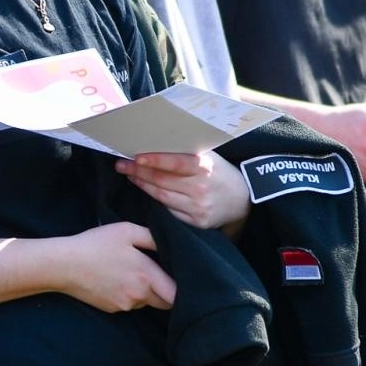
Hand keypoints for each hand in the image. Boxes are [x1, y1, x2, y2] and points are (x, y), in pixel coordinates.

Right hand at [56, 222, 174, 312]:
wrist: (63, 265)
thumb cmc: (95, 244)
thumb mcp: (126, 230)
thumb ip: (152, 237)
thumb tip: (170, 244)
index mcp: (146, 275)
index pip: (176, 294)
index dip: (182, 289)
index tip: (179, 278)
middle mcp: (139, 294)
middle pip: (165, 303)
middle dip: (166, 292)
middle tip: (159, 276)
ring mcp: (125, 305)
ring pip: (146, 303)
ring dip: (146, 293)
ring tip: (130, 273)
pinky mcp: (112, 309)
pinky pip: (129, 304)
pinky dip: (128, 296)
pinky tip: (115, 280)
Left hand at [116, 151, 249, 230]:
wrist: (244, 201)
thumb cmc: (221, 173)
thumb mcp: (210, 158)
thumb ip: (187, 152)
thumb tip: (156, 142)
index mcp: (205, 167)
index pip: (175, 163)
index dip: (154, 160)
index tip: (135, 157)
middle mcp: (201, 188)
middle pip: (162, 180)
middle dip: (138, 172)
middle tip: (121, 164)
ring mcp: (198, 208)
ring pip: (161, 196)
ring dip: (143, 185)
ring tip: (130, 175)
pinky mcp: (197, 223)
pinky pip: (169, 211)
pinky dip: (155, 201)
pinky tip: (147, 191)